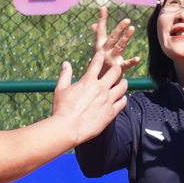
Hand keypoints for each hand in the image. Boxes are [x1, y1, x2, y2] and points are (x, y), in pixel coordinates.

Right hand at [52, 14, 135, 139]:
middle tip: (116, 70)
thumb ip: (65, 75)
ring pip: (122, 87)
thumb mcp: (60, 89)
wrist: (68, 128)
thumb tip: (66, 63)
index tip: (102, 54)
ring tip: (122, 83)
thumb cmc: (62, 108)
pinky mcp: (111, 112)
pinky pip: (122, 102)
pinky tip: (122, 98)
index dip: (100, 56)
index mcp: (88, 81)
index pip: (97, 63)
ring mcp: (108, 100)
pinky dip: (123, 99)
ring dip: (123, 83)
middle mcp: (101, 88)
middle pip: (115, 72)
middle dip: (116, 69)